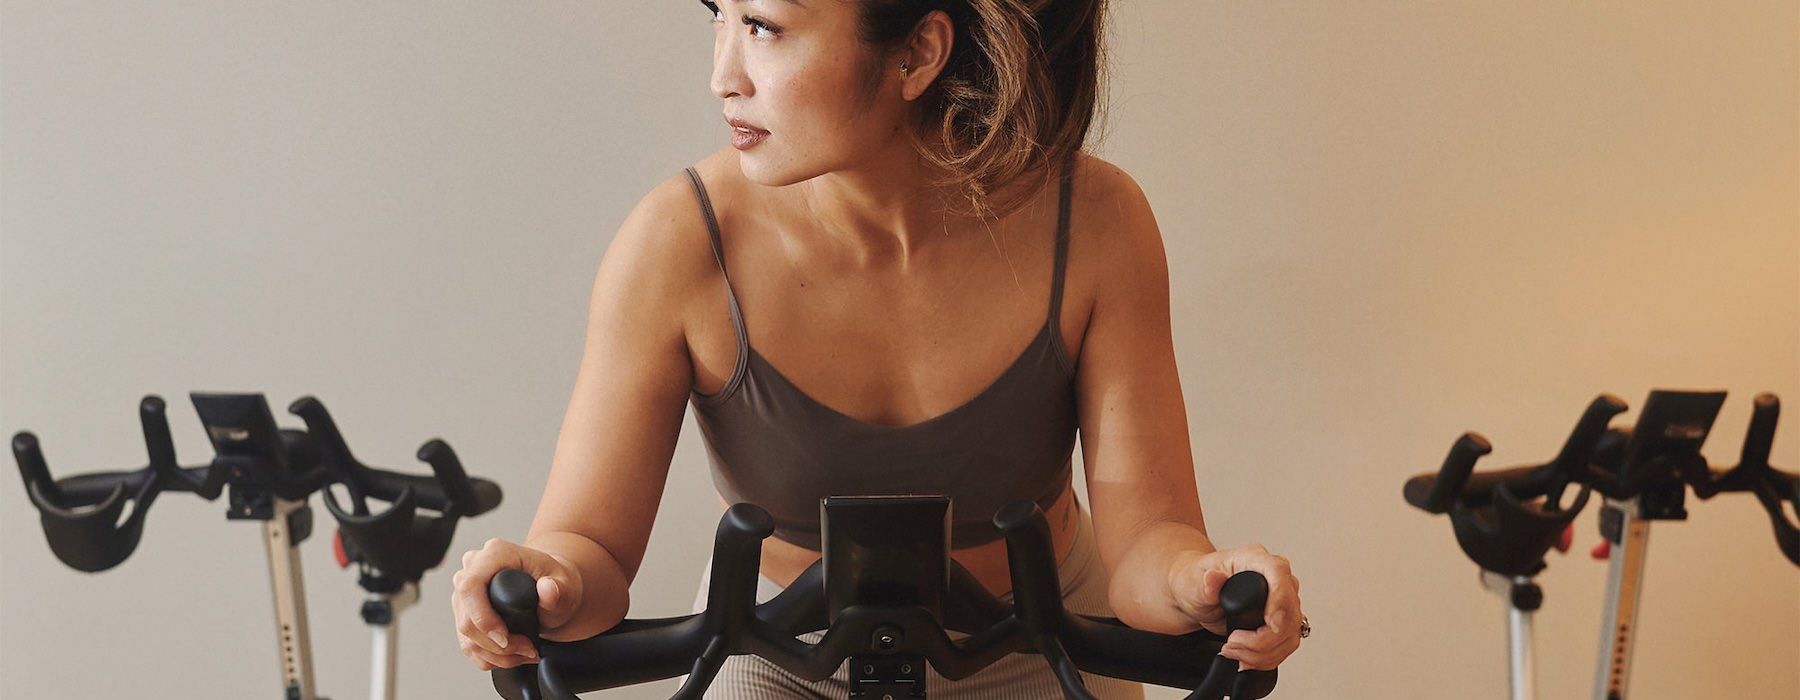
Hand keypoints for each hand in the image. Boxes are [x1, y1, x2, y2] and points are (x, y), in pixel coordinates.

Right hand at [451, 538, 583, 669]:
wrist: (552, 585)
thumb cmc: (555, 579)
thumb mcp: (565, 584)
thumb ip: (558, 589)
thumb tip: (547, 587)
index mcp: (496, 554)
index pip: (470, 587)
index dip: (483, 618)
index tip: (505, 639)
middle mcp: (474, 568)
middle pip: (466, 617)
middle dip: (495, 644)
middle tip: (526, 648)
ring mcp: (465, 591)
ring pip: (466, 635)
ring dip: (495, 654)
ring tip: (525, 652)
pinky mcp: (464, 611)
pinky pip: (468, 643)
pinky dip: (490, 656)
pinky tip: (513, 654)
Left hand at [1168, 544, 1302, 669]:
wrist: (1195, 597)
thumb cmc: (1196, 582)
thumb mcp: (1192, 581)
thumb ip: (1205, 584)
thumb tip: (1214, 577)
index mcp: (1254, 559)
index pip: (1279, 573)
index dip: (1280, 600)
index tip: (1271, 624)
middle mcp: (1272, 577)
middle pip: (1290, 610)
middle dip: (1264, 637)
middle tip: (1234, 642)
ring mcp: (1280, 599)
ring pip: (1290, 632)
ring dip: (1263, 651)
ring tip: (1234, 650)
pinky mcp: (1280, 620)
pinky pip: (1285, 644)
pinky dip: (1267, 657)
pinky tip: (1246, 657)